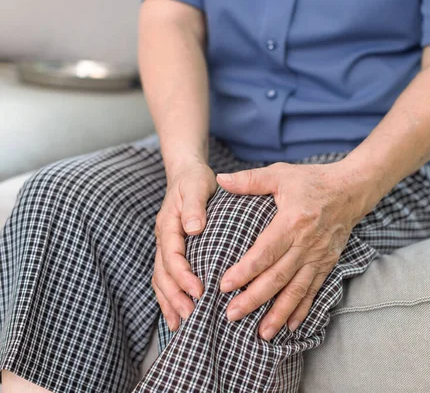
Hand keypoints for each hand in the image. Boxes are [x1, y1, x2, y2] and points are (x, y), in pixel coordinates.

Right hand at [152, 162, 216, 330]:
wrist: (186, 174)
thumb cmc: (194, 180)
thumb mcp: (196, 185)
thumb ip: (194, 205)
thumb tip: (193, 228)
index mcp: (168, 225)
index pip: (172, 256)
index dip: (183, 276)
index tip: (199, 291)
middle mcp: (163, 240)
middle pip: (162, 274)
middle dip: (175, 297)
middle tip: (191, 316)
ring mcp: (165, 248)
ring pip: (161, 280)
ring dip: (170, 302)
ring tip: (182, 324)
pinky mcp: (171, 253)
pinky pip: (165, 279)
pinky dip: (169, 298)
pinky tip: (177, 316)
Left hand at [217, 161, 371, 340]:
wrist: (351, 190)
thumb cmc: (312, 181)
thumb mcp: (281, 174)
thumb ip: (250, 180)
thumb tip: (220, 180)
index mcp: (292, 222)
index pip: (265, 252)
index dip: (245, 271)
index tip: (224, 286)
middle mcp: (307, 244)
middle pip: (278, 277)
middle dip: (254, 299)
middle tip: (232, 315)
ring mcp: (319, 257)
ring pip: (296, 291)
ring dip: (278, 313)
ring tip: (261, 334)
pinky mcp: (327, 264)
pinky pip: (313, 291)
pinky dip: (302, 310)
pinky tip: (290, 327)